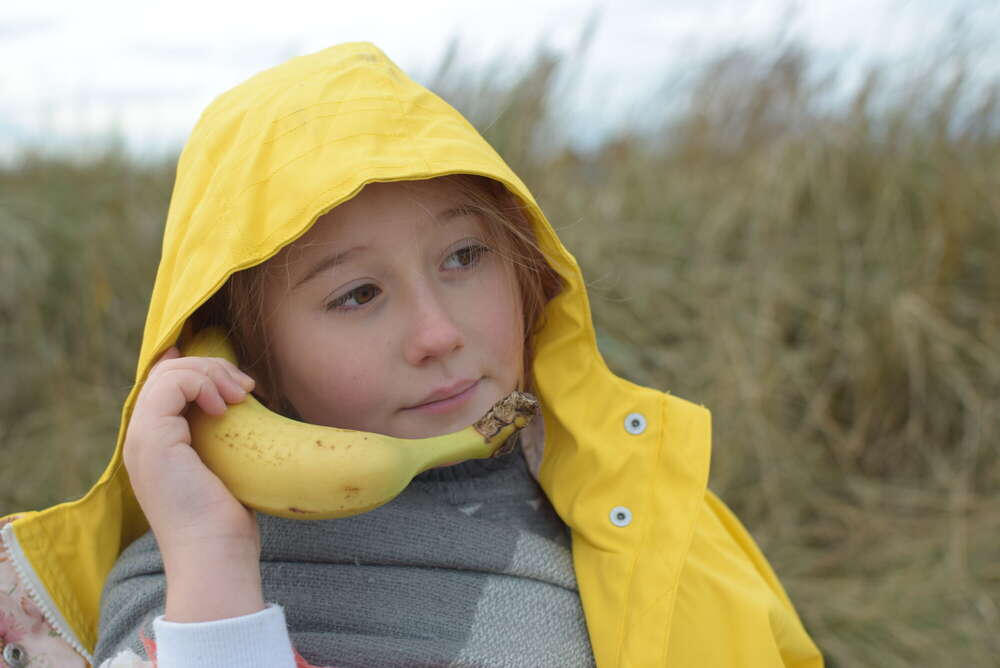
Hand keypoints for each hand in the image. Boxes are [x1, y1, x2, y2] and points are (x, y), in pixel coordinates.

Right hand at [123, 345, 264, 620]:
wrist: (215, 555)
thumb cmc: (227, 520)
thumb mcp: (225, 466)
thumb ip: (219, 437)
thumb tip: (235, 402)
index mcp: (155, 444)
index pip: (163, 384)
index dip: (199, 369)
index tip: (239, 383)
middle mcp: (141, 439)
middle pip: (167, 372)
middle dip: (211, 367)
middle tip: (247, 388)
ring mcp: (142, 438)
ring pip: (168, 372)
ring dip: (211, 373)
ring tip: (242, 396)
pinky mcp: (153, 439)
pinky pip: (171, 384)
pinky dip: (203, 383)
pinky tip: (225, 407)